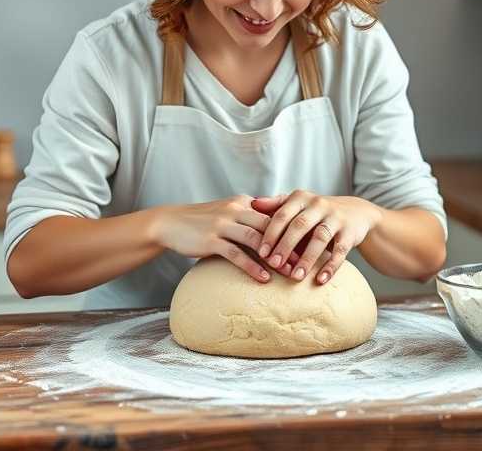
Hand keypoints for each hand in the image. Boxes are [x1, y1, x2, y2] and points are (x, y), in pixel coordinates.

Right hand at [153, 195, 301, 282]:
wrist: (170, 223)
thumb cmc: (202, 222)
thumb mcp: (228, 213)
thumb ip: (249, 218)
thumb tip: (274, 231)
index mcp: (244, 203)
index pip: (275, 215)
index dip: (294, 229)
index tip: (311, 243)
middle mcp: (236, 210)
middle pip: (272, 226)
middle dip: (292, 243)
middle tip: (308, 260)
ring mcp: (223, 224)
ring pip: (257, 240)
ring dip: (276, 257)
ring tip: (291, 272)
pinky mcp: (212, 239)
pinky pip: (237, 254)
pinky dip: (252, 267)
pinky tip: (264, 279)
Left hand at [252, 190, 380, 284]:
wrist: (355, 212)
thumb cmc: (316, 212)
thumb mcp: (297, 204)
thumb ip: (275, 205)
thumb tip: (251, 204)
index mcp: (301, 198)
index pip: (282, 215)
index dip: (271, 234)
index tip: (261, 253)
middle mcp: (319, 205)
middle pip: (299, 226)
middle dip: (285, 246)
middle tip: (273, 265)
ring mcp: (336, 218)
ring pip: (320, 238)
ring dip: (307, 259)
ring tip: (295, 277)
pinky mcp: (350, 232)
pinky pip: (340, 251)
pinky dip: (330, 266)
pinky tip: (320, 280)